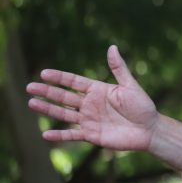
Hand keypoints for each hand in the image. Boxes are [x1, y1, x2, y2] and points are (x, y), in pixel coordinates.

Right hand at [26, 45, 158, 150]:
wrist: (150, 130)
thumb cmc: (143, 107)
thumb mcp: (131, 86)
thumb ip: (119, 68)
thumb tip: (112, 47)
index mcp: (98, 90)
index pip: (74, 82)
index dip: (59, 78)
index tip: (44, 73)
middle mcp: (90, 104)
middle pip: (64, 97)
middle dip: (47, 92)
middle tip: (29, 87)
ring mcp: (90, 120)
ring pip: (64, 114)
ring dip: (48, 109)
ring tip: (31, 103)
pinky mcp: (92, 135)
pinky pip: (73, 135)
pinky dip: (60, 135)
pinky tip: (45, 134)